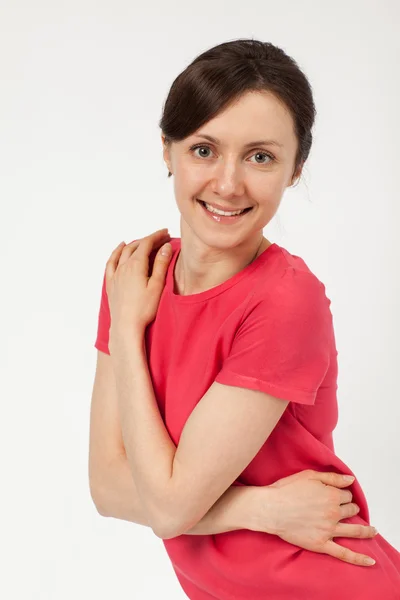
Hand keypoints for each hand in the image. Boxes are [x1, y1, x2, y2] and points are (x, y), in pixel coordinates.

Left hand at [105, 228, 172, 335]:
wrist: (126, 325)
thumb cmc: (143, 309)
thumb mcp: (157, 286)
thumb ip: (161, 264)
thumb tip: (165, 247)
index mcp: (136, 265)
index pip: (147, 244)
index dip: (157, 236)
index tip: (166, 233)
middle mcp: (123, 267)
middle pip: (136, 246)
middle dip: (148, 239)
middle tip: (160, 238)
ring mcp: (115, 274)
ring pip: (123, 252)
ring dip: (135, 244)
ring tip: (144, 242)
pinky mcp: (111, 283)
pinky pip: (111, 262)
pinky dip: (116, 252)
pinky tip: (120, 248)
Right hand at [252, 470, 377, 566]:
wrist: (271, 508)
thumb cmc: (287, 490)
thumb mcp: (309, 475)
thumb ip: (333, 477)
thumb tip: (350, 480)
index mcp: (332, 495)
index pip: (346, 495)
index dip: (342, 494)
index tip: (334, 494)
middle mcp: (334, 513)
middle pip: (350, 510)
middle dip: (349, 507)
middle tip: (342, 508)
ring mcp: (329, 530)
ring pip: (354, 530)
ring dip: (365, 530)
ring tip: (371, 530)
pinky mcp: (321, 544)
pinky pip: (343, 554)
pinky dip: (358, 558)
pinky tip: (370, 560)